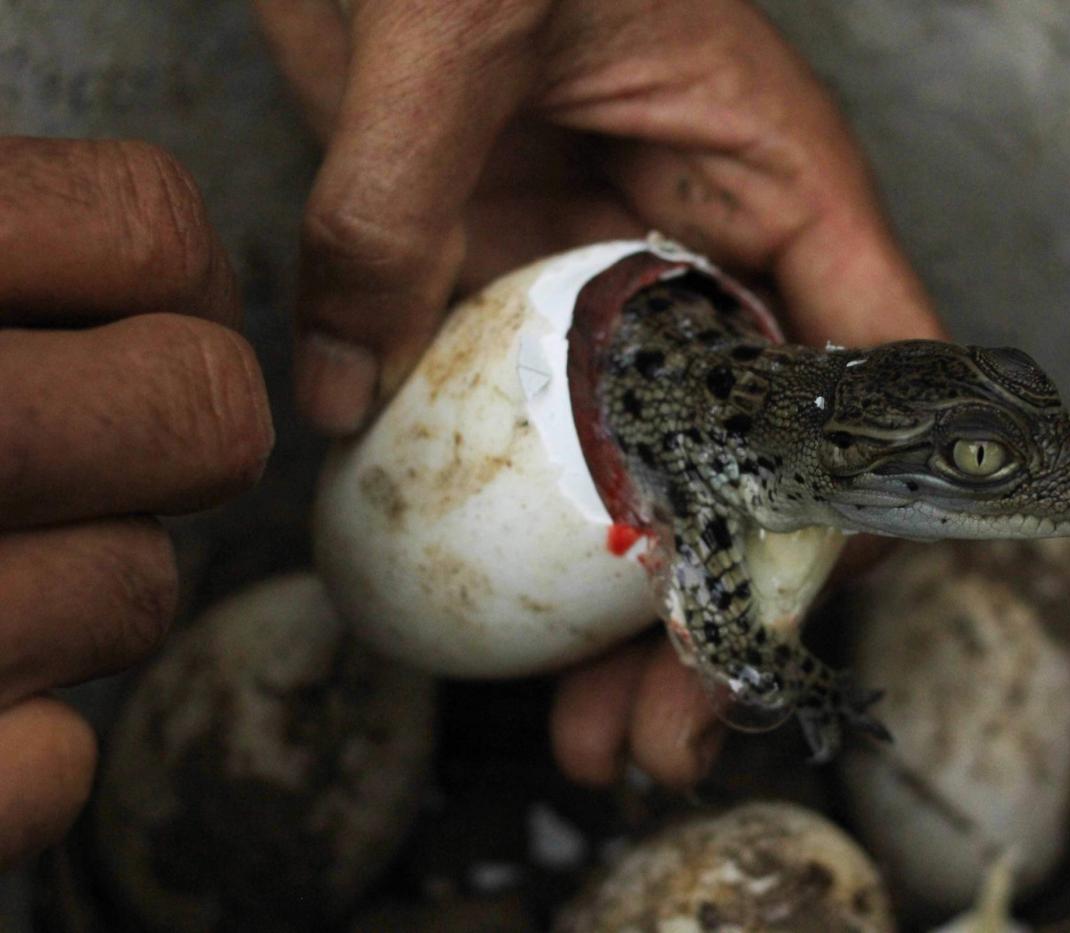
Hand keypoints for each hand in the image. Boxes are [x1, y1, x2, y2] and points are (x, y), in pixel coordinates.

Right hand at [0, 138, 273, 867]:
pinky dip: (16, 743)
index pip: (146, 225)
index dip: (170, 278)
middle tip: (86, 453)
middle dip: (173, 439)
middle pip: (199, 411)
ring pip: (136, 590)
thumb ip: (4, 256)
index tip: (143, 313)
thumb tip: (154, 258)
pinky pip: (45, 762)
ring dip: (81, 590)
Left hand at [255, 0, 944, 787]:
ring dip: (611, 605)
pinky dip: (505, 519)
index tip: (767, 621)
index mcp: (768, 176)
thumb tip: (350, 388)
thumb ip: (399, 201)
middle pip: (751, 459)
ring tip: (577, 730)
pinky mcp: (504, 280)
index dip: (844, 509)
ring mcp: (604, 274)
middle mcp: (704, 242)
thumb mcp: (454, 22)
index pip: (865, 368)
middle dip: (713, 608)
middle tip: (653, 734)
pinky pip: (519, 422)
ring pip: (640, 468)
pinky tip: (478, 609)